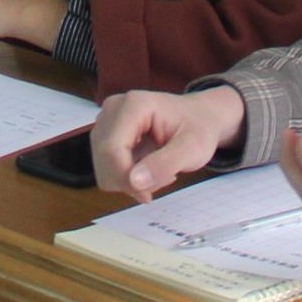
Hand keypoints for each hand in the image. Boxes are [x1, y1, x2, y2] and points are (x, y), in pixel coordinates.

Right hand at [92, 85, 244, 199]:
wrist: (199, 117)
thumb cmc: (199, 128)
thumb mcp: (193, 148)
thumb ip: (165, 164)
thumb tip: (134, 182)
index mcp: (134, 105)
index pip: (112, 148)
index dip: (124, 178)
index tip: (147, 196)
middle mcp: (114, 108)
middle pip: (104, 158)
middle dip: (129, 181)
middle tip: (163, 179)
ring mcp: (107, 120)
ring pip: (102, 166)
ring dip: (128, 181)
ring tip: (158, 171)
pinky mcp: (106, 133)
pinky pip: (106, 167)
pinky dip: (125, 177)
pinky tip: (148, 169)